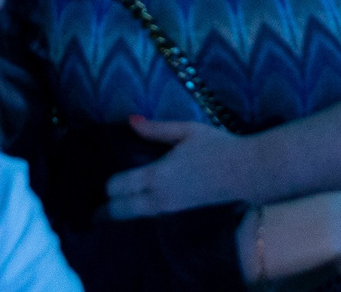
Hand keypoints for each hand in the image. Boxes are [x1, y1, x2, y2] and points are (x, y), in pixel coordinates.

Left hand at [106, 116, 244, 216]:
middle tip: (93, 205)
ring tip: (107, 208)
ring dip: (118, 214)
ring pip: (133, 219)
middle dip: (104, 209)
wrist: (248, 174)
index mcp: (157, 175)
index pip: (117, 186)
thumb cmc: (218, 147)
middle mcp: (158, 198)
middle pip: (119, 211)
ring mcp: (169, 211)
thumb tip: (129, 120)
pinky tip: (134, 209)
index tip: (99, 177)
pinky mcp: (179, 217)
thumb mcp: (186, 131)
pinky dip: (135, 216)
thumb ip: (155, 129)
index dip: (106, 183)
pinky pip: (148, 220)